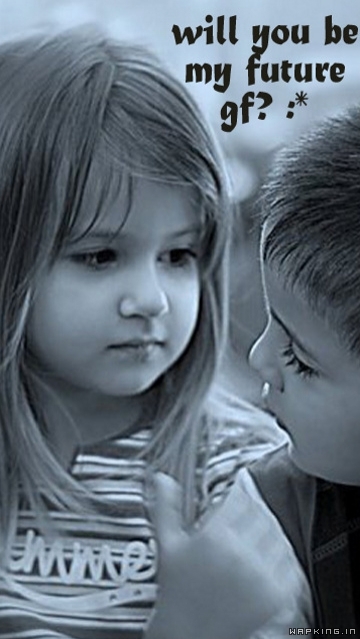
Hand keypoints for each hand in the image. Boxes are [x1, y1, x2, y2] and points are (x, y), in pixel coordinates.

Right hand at [145, 471, 291, 638]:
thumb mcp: (168, 545)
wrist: (188, 635)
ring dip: (269, 532)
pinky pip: (290, 563)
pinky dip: (282, 558)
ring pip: (279, 535)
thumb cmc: (176, 591)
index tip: (236, 498)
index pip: (242, 498)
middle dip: (254, 512)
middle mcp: (240, 554)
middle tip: (243, 520)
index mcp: (214, 538)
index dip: (240, 494)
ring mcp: (261, 575)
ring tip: (253, 541)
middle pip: (262, 514)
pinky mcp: (276, 595)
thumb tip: (162, 479)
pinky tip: (266, 561)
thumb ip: (166, 507)